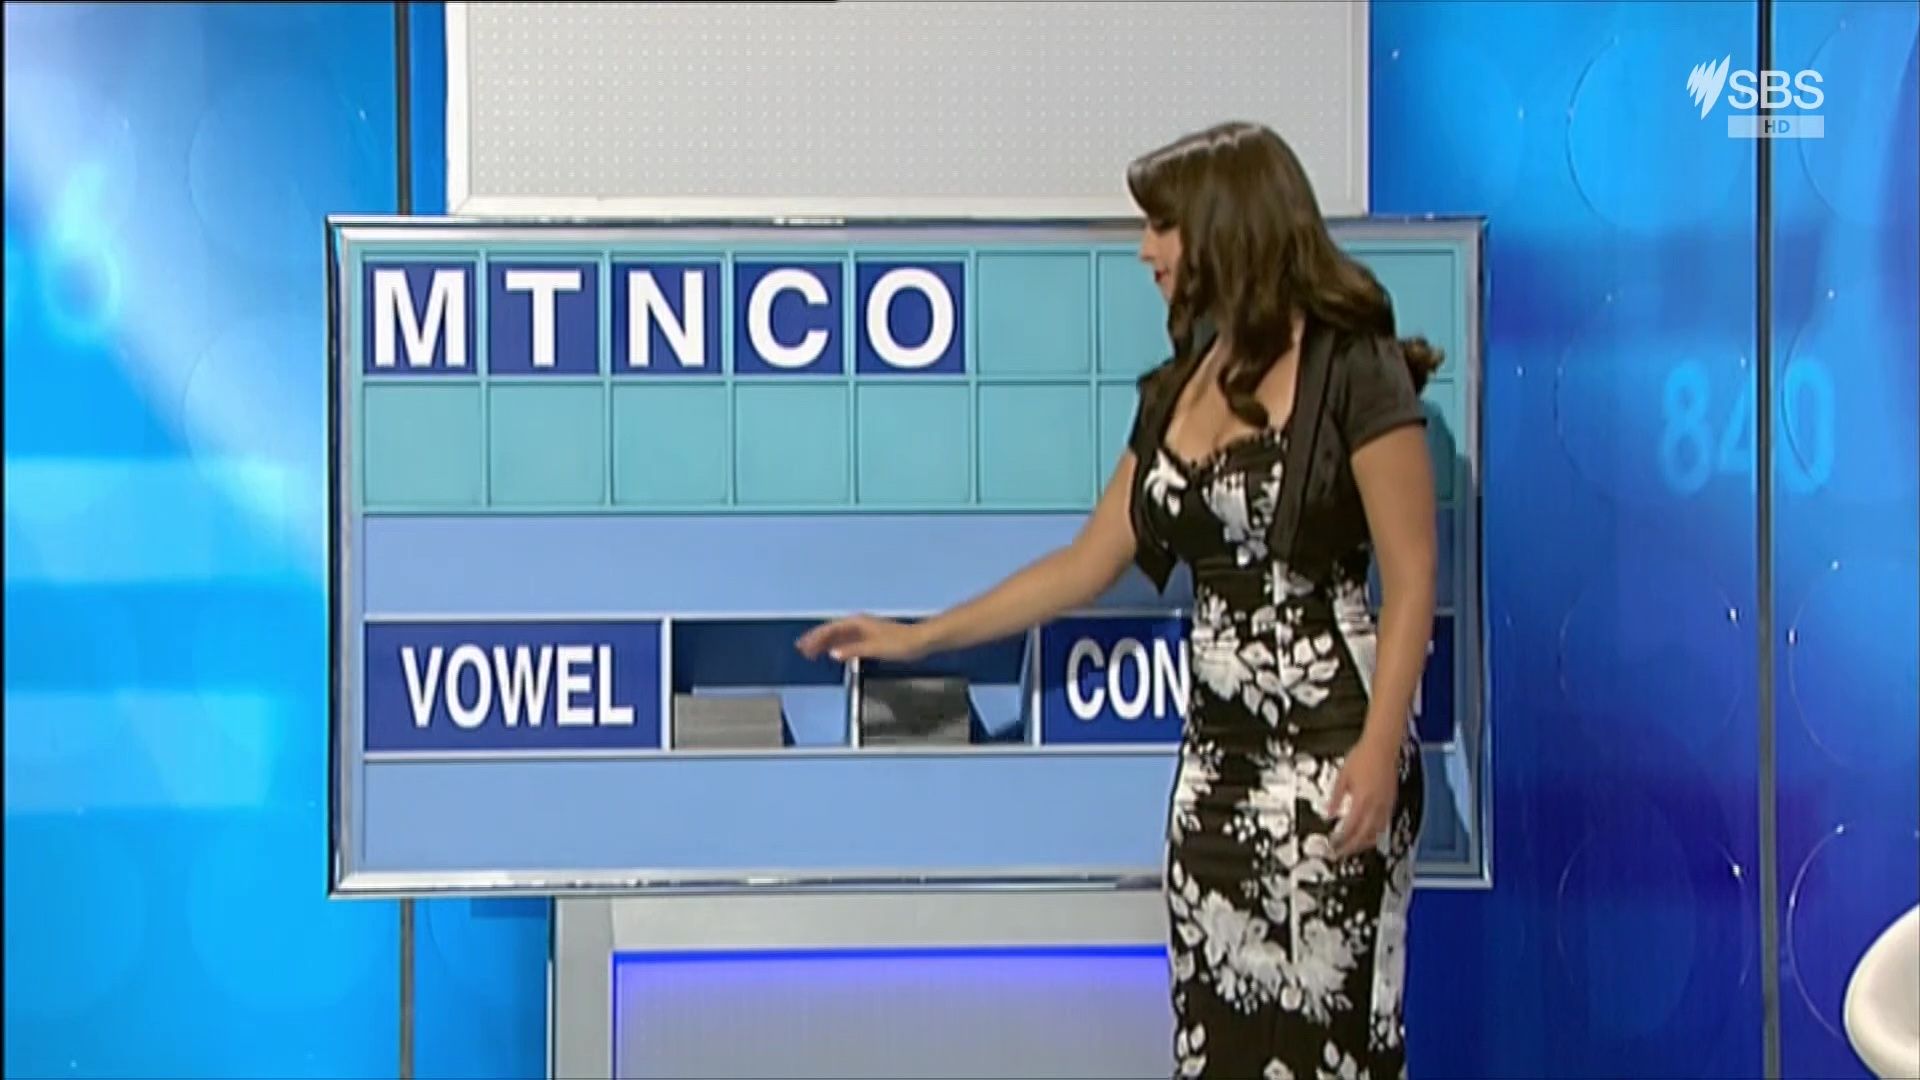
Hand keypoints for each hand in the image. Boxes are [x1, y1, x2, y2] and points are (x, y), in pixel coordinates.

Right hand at [795, 614, 931, 663]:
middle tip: (802, 649)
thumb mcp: (874, 649)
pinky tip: (833, 653)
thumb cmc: (900, 644)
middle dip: (816, 639)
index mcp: (858, 623)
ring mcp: (864, 629)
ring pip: (838, 635)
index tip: (803, 645)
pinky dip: (837, 645)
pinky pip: (847, 639)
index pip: (830, 629)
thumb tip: (833, 653)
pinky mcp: (870, 636)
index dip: (815, 637)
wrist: (920, 640)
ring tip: (812, 652)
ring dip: (825, 643)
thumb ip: (853, 651)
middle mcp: (859, 623)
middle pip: (832, 630)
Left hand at [1328, 735, 1400, 858]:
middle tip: (1341, 853)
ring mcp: (1385, 804)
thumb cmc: (1364, 756)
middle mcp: (1376, 806)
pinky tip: (1368, 832)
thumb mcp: (1342, 776)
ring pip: (1377, 832)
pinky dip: (1375, 832)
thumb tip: (1329, 812)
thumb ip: (1335, 797)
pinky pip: (1384, 823)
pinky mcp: (1391, 801)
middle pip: (1365, 835)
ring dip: (1364, 843)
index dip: (1341, 841)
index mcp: (1362, 800)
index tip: (1333, 846)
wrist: (1383, 746)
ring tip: (1354, 846)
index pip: (1350, 828)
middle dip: (1352, 847)